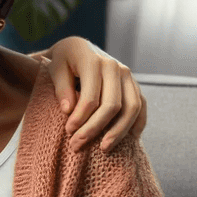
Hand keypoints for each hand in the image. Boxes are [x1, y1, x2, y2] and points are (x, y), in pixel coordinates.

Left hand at [41, 37, 146, 151]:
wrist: (78, 47)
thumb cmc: (63, 61)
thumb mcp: (55, 69)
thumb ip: (61, 89)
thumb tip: (68, 111)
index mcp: (94, 61)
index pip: (91, 97)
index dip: (80, 118)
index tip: (68, 132)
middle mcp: (115, 67)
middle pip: (112, 105)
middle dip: (95, 128)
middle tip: (78, 145)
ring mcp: (128, 75)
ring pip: (131, 107)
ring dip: (119, 131)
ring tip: (104, 148)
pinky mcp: (133, 83)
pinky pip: (141, 104)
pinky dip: (138, 122)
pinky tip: (130, 138)